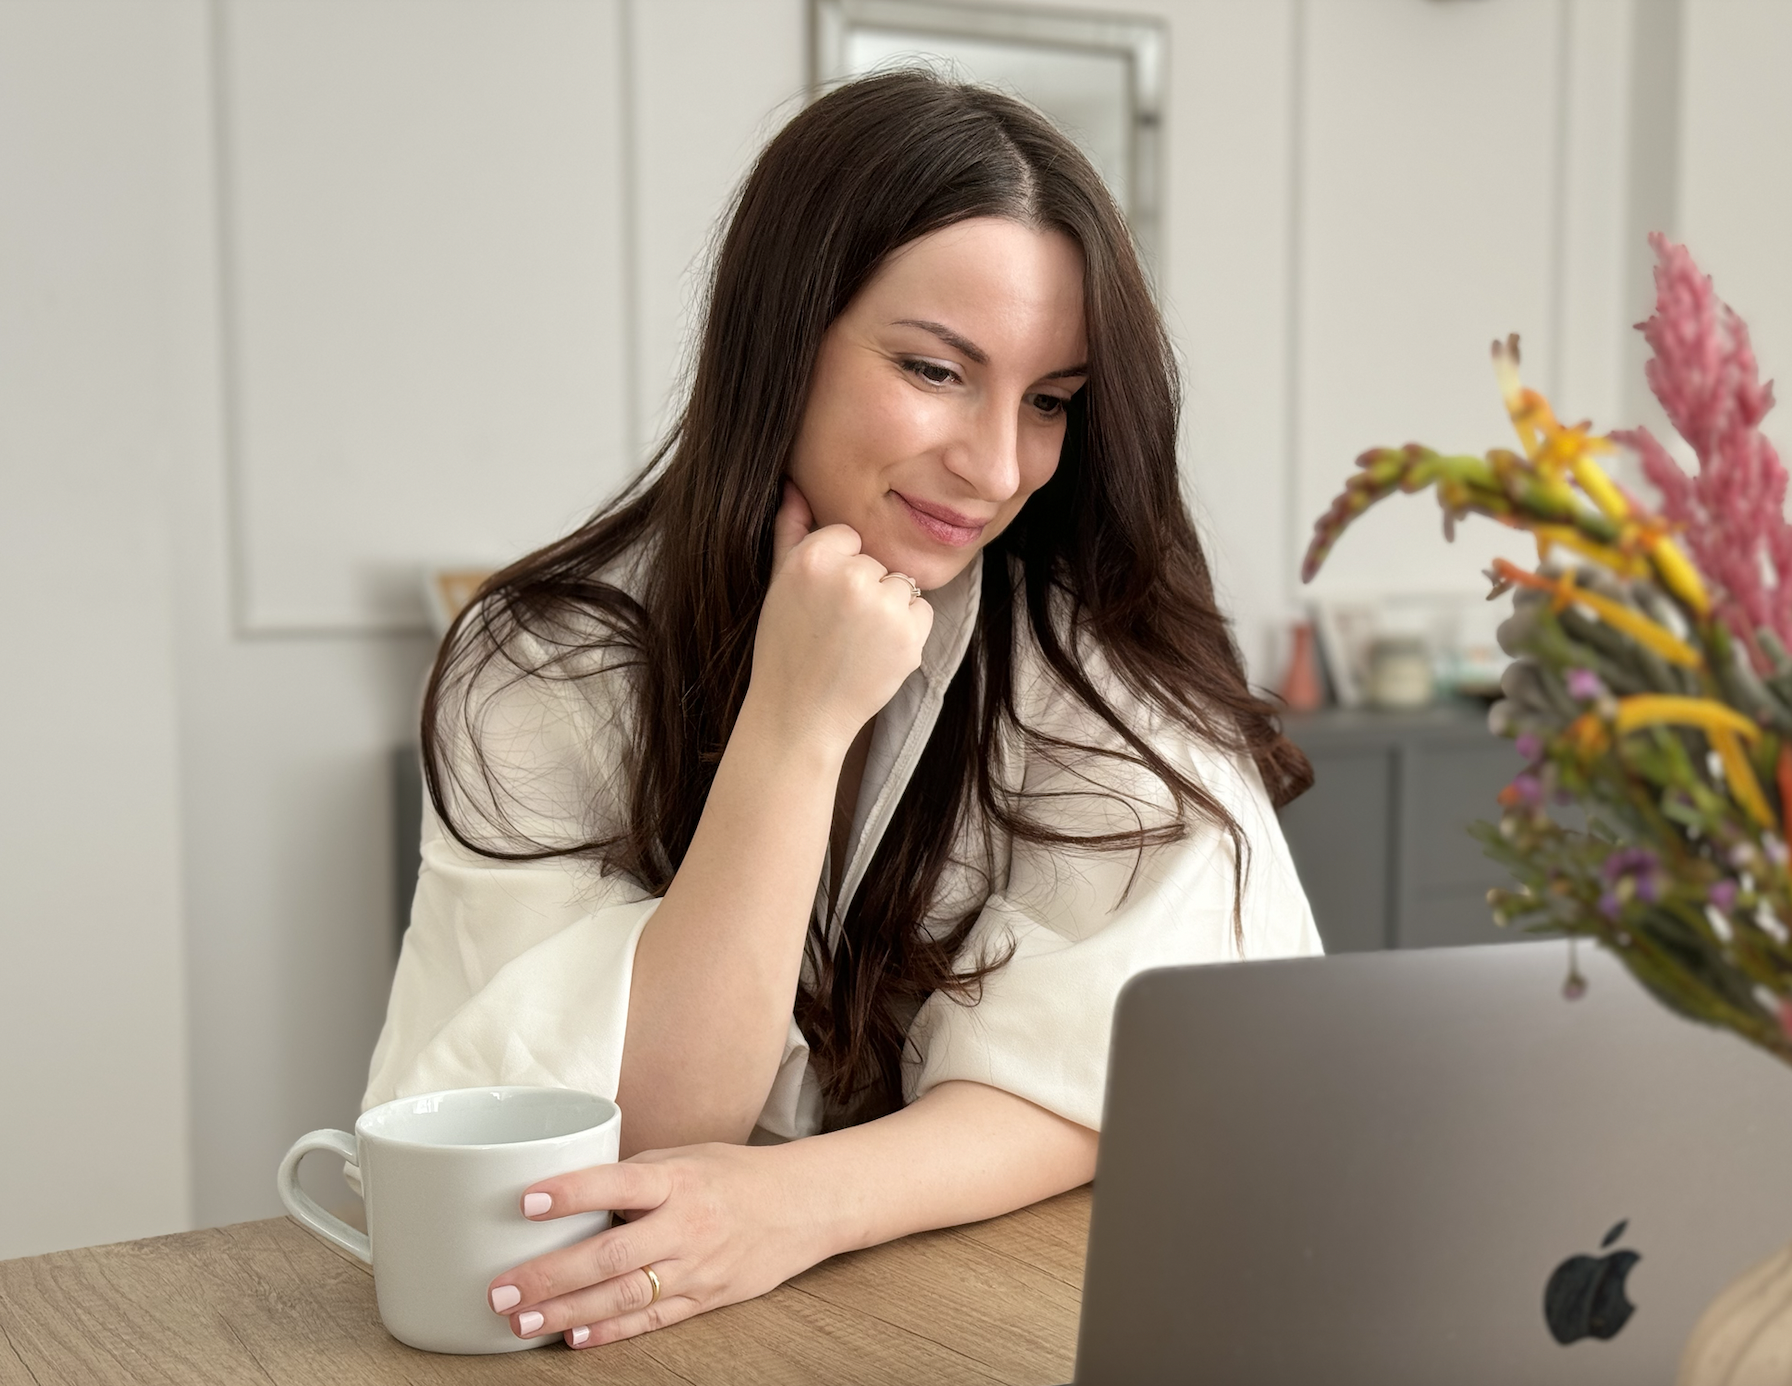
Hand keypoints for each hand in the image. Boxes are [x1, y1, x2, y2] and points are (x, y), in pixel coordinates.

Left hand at [486, 1142, 823, 1348]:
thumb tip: (569, 1190)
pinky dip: (611, 1331)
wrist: (803, 1207)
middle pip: (612, 1254)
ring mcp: (696, 1267)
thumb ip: (634, 1174)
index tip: (526, 1202)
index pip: (619, 1182)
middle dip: (552, 1274)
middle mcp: (686, 1225)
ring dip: (568, 1311)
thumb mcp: (686, 1157)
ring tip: (521, 1321)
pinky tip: (573, 1337)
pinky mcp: (704, 1298)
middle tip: (502, 1289)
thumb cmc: (734, 1175)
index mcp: (678, 1179)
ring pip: (625, 1295)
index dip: (572, 1193)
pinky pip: (652, 1319)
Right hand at [746, 480, 933, 751]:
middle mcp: (850, 577)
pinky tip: (874, 653)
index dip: (836, 568)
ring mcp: (883, 607)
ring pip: (900, 583)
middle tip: (834, 627)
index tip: (820, 602)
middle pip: (875, 559)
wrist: (800, 714)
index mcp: (813, 559)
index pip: (848, 536)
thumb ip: (791, 528)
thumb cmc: (786, 648)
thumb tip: (795, 482)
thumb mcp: (779, 584)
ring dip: (886, 608)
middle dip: (862, 588)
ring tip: (855, 640)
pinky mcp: (910, 635)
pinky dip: (906, 630)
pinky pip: (921, 611)